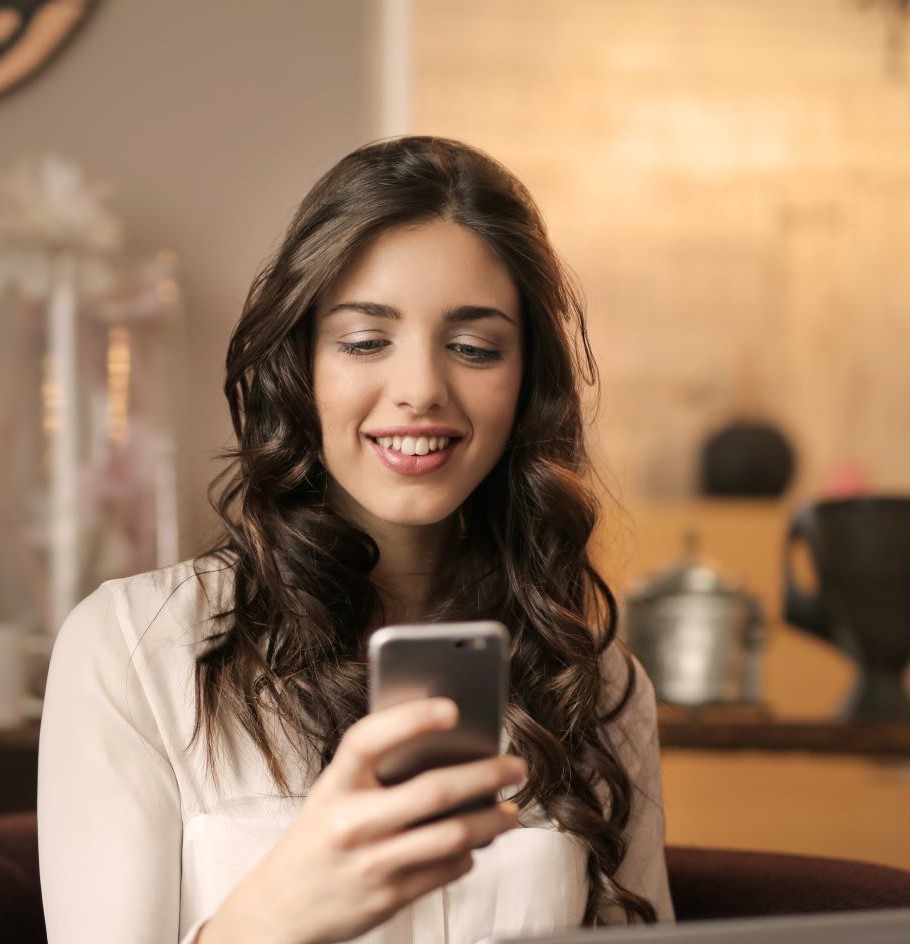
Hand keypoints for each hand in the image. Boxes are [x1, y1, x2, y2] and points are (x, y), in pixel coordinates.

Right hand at [200, 698, 525, 943]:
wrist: (280, 911)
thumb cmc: (319, 837)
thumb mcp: (332, 793)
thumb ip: (376, 770)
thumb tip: (445, 745)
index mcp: (334, 785)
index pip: (369, 739)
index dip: (411, 719)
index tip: (453, 708)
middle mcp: (351, 823)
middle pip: (432, 791)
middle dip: (486, 775)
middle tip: (516, 766)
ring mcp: (371, 864)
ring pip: (452, 836)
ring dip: (492, 820)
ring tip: (511, 811)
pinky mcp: (389, 898)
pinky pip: (446, 869)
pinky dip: (469, 853)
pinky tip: (476, 843)